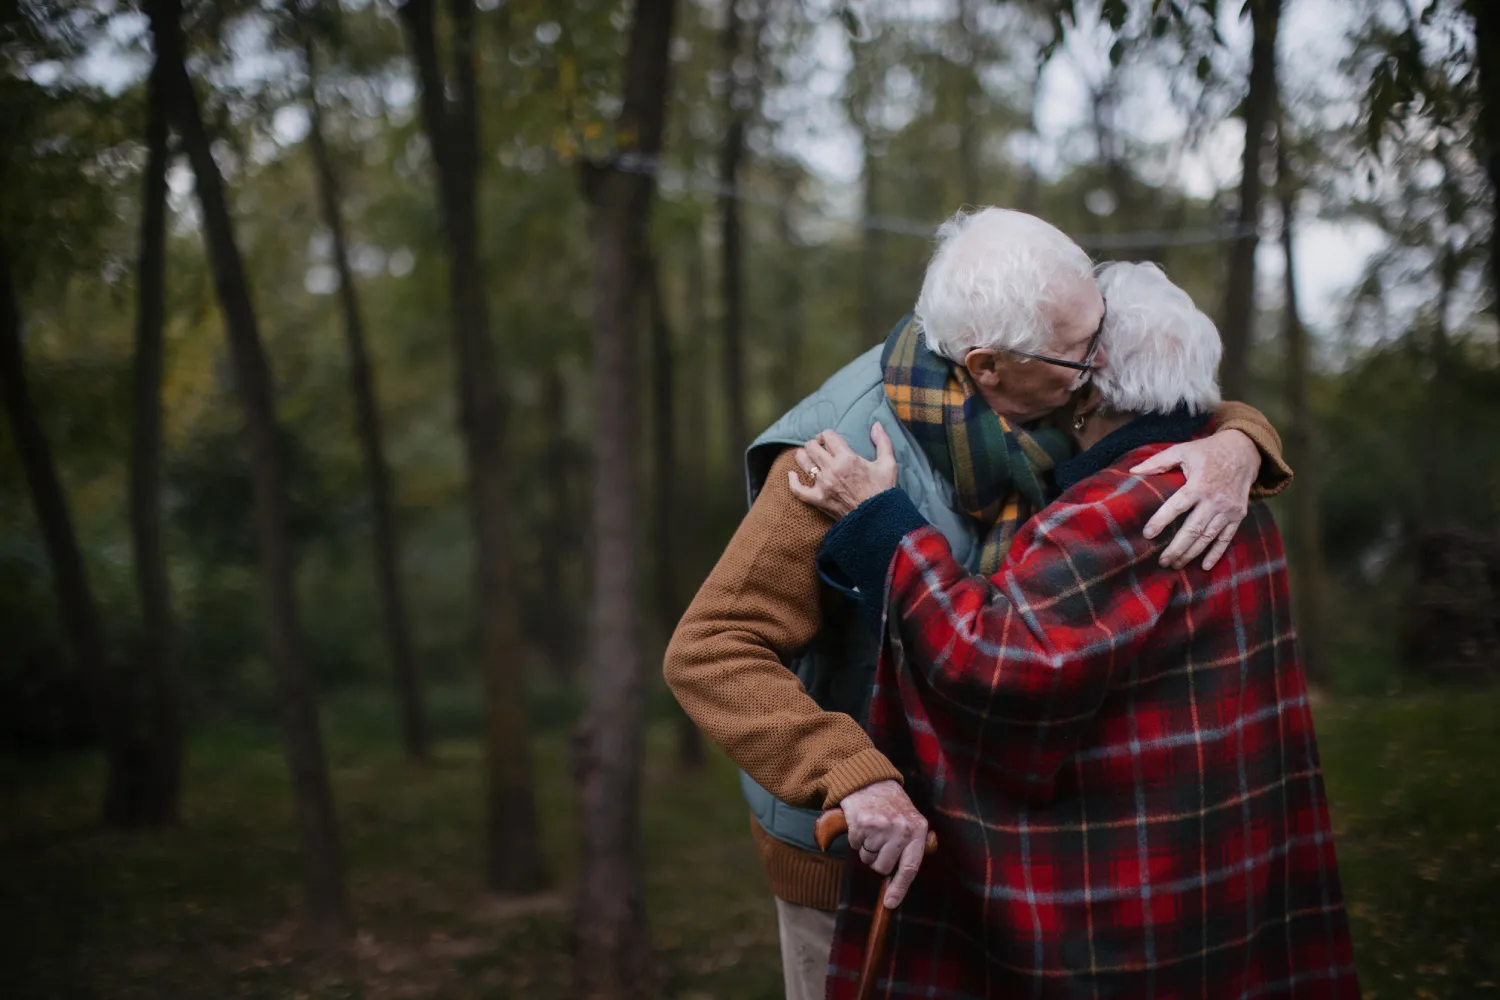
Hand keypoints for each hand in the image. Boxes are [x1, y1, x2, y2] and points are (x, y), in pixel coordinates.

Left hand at [787, 424, 897, 519]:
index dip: (827, 435)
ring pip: (802, 462)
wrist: (877, 518)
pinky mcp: (818, 499)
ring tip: (810, 458)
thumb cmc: (882, 491)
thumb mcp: (888, 464)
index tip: (830, 440)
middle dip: (815, 444)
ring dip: (804, 456)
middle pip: (811, 446)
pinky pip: (797, 489)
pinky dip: (792, 481)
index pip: (827, 435)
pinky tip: (792, 475)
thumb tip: (876, 424)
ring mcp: (822, 485)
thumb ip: (883, 442)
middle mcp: (832, 469)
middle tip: (820, 448)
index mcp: (847, 458)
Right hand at [838, 778, 929, 907]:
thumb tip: (901, 880)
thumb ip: (911, 845)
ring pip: (867, 858)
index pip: (910, 867)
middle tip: (879, 841)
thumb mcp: (910, 820)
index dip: (900, 888)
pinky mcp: (862, 823)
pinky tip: (862, 823)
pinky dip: (855, 838)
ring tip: (872, 829)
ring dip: (866, 848)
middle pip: (883, 867)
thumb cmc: (891, 805)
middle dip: (877, 860)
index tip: (890, 903)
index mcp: (917, 829)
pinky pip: (855, 845)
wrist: (869, 779)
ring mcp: (881, 826)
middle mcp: (901, 829)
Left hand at [1130, 428, 1259, 570]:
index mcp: (1198, 484)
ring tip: (1175, 565)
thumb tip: (1133, 471)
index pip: (1176, 506)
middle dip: (1176, 548)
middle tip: (1161, 561)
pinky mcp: (1238, 515)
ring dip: (1191, 553)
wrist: (1244, 450)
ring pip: (1207, 537)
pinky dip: (1216, 553)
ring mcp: (1228, 509)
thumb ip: (1158, 461)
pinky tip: (1204, 566)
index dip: (1161, 521)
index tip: (1147, 534)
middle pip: (1193, 529)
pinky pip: (1226, 538)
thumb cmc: (1208, 451)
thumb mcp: (1183, 450)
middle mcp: (1214, 500)